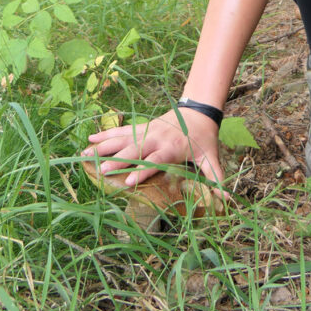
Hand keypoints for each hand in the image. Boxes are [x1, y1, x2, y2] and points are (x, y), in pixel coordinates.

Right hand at [82, 107, 223, 186]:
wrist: (198, 112)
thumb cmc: (204, 139)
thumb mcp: (212, 158)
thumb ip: (217, 177)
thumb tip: (226, 199)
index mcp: (173, 147)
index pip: (156, 160)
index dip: (143, 170)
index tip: (128, 181)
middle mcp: (157, 138)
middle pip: (135, 150)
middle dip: (118, 160)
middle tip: (102, 170)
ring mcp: (146, 131)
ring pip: (123, 139)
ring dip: (104, 146)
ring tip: (85, 154)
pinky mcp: (141, 127)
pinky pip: (121, 130)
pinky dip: (105, 134)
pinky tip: (90, 138)